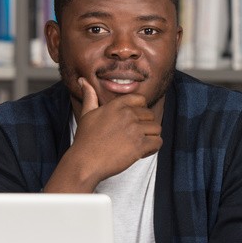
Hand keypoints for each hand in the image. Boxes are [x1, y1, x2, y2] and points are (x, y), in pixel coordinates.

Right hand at [44, 79, 161, 192]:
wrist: (85, 161)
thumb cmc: (85, 140)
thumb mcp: (87, 114)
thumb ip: (90, 96)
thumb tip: (83, 81)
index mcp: (117, 105)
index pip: (140, 100)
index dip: (141, 110)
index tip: (134, 121)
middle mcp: (128, 115)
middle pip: (150, 115)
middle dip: (145, 126)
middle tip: (134, 137)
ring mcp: (135, 130)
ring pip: (156, 128)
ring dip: (150, 137)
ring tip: (139, 145)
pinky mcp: (139, 145)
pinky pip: (158, 142)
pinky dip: (153, 148)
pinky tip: (142, 152)